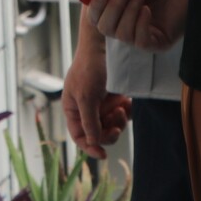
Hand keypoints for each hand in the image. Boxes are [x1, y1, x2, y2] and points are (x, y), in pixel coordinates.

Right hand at [61, 37, 131, 158]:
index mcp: (73, 109)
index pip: (79, 136)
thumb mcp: (86, 96)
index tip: (103, 154)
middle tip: (117, 124)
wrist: (106, 46)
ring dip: (119, 121)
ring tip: (122, 107)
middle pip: (98, 135)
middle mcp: (87, 109)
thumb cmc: (90, 68)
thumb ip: (89, 121)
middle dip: (109, 131)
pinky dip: (126, 113)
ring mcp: (102, 105)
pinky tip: (127, 101)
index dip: (90, 147)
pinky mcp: (116, 99)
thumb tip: (92, 142)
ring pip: (112, 127)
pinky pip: (123, 116)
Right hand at [88, 0, 189, 53]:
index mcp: (116, 10)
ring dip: (128, 12)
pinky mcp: (157, 44)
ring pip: (121, 34)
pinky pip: (140, 42)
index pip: (95, 16)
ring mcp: (140, 36)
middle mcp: (125, 26)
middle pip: (104, 28)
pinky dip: (140, 24)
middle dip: (112, 8)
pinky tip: (147, 10)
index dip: (94, 6)